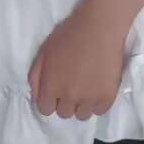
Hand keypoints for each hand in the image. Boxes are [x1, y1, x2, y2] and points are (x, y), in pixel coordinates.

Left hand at [29, 2, 127, 120]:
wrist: (99, 27)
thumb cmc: (69, 35)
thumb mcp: (43, 52)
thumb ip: (36, 77)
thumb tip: (36, 97)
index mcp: (50, 87)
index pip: (45, 110)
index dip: (49, 100)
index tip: (56, 91)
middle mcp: (68, 97)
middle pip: (64, 114)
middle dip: (65, 102)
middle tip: (73, 86)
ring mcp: (89, 98)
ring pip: (82, 116)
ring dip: (82, 105)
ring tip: (86, 89)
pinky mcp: (108, 96)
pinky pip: (100, 111)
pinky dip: (98, 103)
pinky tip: (98, 88)